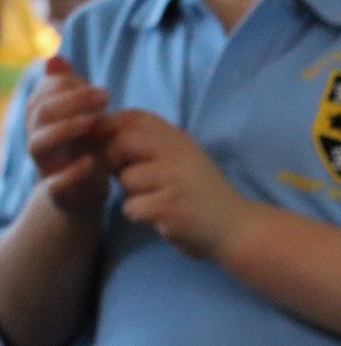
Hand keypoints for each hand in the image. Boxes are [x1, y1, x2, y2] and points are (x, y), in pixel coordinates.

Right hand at [24, 55, 110, 215]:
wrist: (82, 195)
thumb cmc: (83, 149)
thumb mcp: (81, 118)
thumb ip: (71, 91)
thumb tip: (55, 58)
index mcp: (41, 119)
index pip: (44, 92)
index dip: (69, 86)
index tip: (102, 91)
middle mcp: (37, 138)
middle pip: (40, 112)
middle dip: (71, 100)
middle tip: (105, 97)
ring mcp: (44, 165)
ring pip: (37, 143)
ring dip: (65, 128)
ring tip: (95, 121)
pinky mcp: (57, 192)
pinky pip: (53, 183)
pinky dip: (69, 173)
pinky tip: (91, 162)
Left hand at [105, 109, 249, 258]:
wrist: (236, 228)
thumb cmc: (202, 195)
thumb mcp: (182, 159)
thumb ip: (151, 144)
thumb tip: (99, 133)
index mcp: (179, 138)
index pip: (132, 117)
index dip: (110, 128)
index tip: (108, 147)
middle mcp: (178, 152)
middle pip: (121, 142)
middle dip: (113, 161)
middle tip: (124, 177)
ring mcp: (174, 178)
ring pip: (126, 178)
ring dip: (131, 194)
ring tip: (154, 201)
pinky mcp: (169, 205)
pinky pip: (132, 206)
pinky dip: (140, 216)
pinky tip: (161, 218)